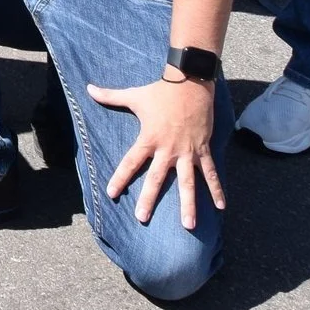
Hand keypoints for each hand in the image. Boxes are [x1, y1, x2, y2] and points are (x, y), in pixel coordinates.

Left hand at [84, 74, 225, 227]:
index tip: (111, 193)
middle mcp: (168, 149)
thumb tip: (88, 88)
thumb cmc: (161, 91)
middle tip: (142, 218)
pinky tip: (221, 207)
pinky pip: (211, 173)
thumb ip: (111, 96)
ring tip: (188, 226)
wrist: (191, 83)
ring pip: (187, 183)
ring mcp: (187, 152)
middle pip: (156, 178)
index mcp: (149, 138)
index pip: (131, 161)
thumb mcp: (134, 95)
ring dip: (188, 204)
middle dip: (149, 199)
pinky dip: (217, 190)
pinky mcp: (203, 150)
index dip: (120, 177)